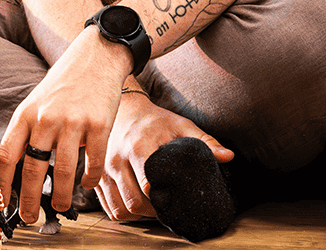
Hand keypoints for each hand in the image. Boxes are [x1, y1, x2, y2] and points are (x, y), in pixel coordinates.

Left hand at [0, 27, 128, 223]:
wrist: (95, 57)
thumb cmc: (63, 84)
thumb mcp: (35, 102)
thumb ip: (27, 130)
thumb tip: (15, 166)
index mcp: (25, 114)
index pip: (6, 155)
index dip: (3, 183)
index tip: (3, 201)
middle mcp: (46, 119)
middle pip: (32, 168)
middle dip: (29, 199)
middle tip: (29, 218)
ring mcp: (73, 122)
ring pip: (63, 171)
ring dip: (60, 196)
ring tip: (59, 207)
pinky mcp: (99, 124)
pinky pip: (93, 162)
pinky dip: (89, 179)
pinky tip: (86, 185)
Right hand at [97, 92, 233, 221]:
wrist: (124, 110)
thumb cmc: (154, 120)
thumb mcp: (180, 125)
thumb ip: (205, 141)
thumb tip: (228, 157)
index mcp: (138, 147)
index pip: (148, 184)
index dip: (164, 197)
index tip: (175, 198)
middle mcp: (116, 159)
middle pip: (134, 201)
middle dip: (153, 211)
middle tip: (166, 208)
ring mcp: (103, 169)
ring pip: (120, 208)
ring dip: (137, 215)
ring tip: (152, 209)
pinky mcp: (97, 177)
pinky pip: (109, 207)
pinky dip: (123, 213)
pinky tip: (136, 206)